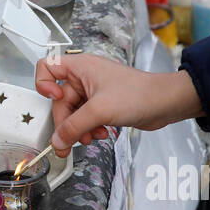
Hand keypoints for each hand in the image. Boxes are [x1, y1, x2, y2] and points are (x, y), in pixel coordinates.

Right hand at [34, 55, 203, 155]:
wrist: (165, 103)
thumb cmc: (138, 94)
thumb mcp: (99, 111)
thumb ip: (74, 127)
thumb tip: (57, 141)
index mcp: (80, 67)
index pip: (47, 68)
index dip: (44, 84)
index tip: (54, 100)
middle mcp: (84, 77)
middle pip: (60, 101)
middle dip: (66, 122)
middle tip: (69, 141)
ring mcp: (93, 92)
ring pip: (73, 113)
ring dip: (79, 129)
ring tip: (91, 137)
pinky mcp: (102, 105)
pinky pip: (86, 119)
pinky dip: (90, 129)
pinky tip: (101, 134)